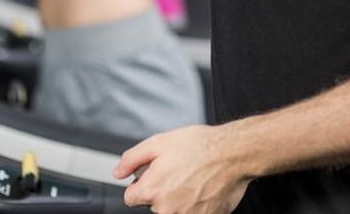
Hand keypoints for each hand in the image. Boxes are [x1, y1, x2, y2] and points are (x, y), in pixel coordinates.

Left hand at [113, 124, 248, 213]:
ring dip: (178, 198)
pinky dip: (194, 205)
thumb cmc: (199, 146)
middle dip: (161, 190)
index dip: (141, 183)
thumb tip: (118, 172)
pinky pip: (191, 213)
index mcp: (152, 190)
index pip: (131, 198)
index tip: (152, 176)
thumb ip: (133, 158)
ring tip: (192, 178)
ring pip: (172, 211)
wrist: (231, 154)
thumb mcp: (159, 142)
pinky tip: (202, 188)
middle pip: (153, 205)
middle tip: (178, 171)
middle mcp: (166, 210)